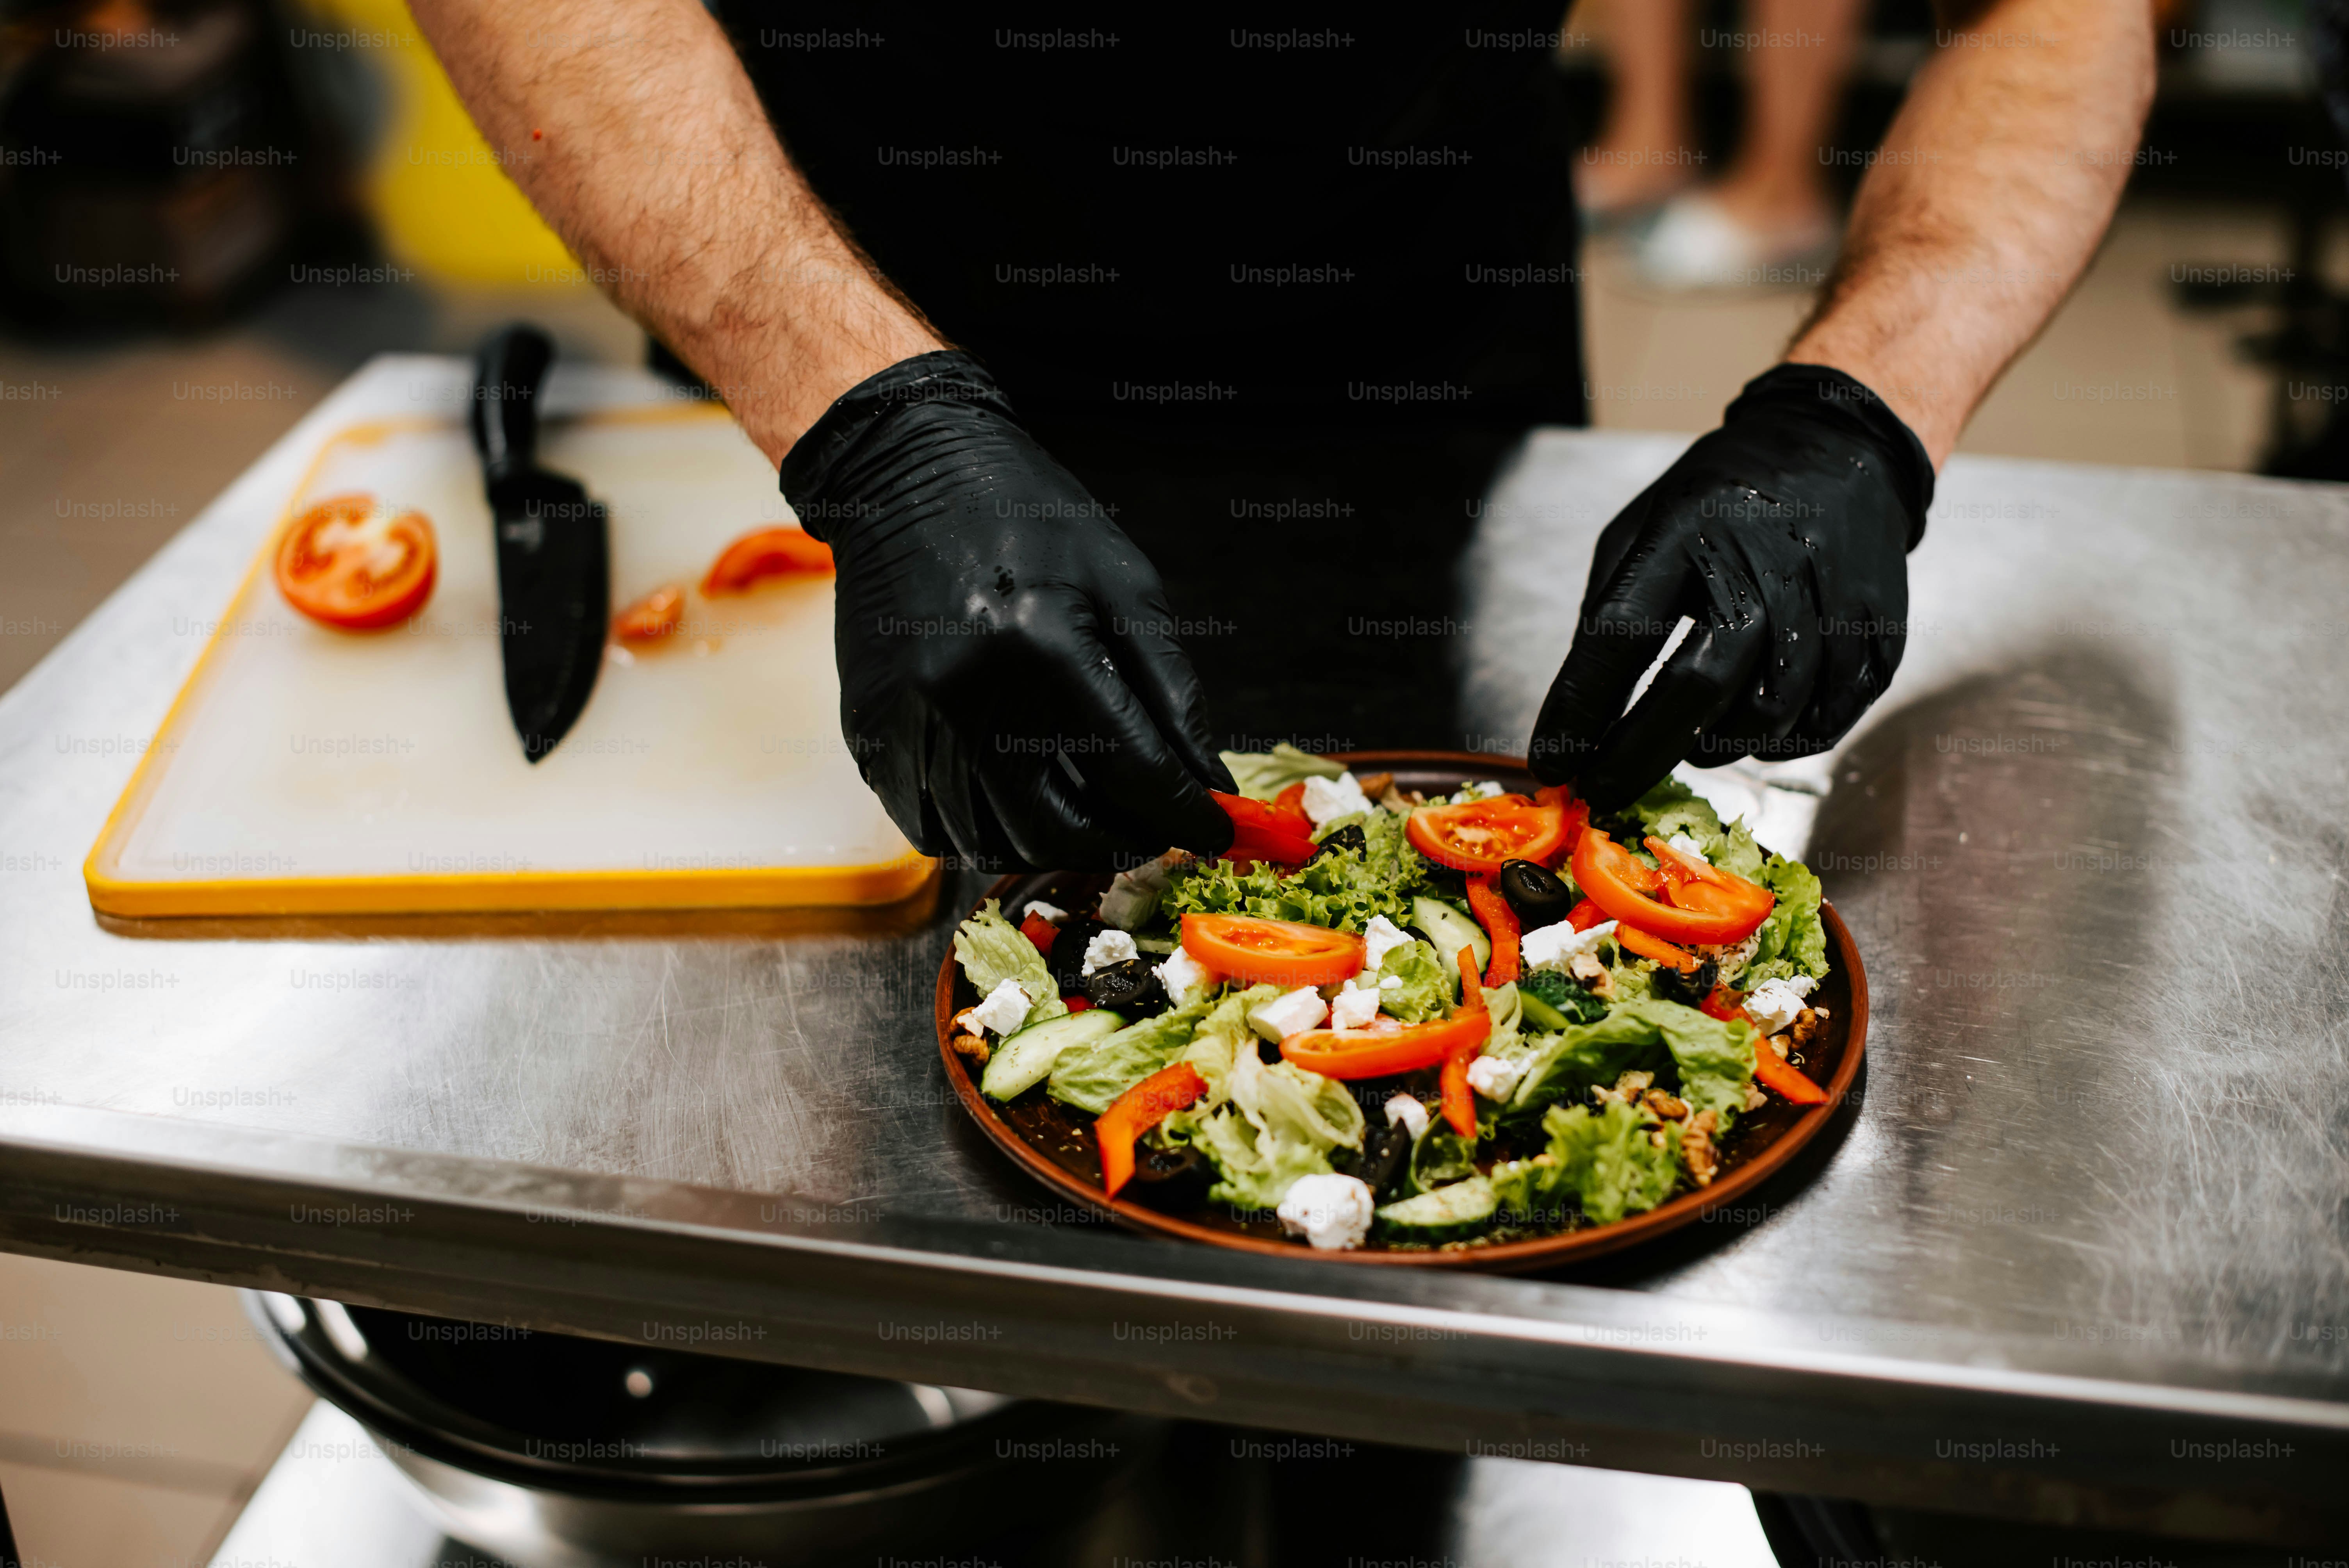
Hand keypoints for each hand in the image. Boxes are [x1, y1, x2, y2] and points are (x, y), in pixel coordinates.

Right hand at [781, 351, 1234, 869]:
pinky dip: (982, 835)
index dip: (1181, 814)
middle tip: (1149, 830)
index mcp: (1042, 646)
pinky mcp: (869, 732)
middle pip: (1055, 828)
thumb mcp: (1124, 583)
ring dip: (1051, 847)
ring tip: (1090, 822)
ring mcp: (907, 720)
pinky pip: (926, 826)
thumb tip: (1208, 782)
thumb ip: (1170, 689)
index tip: (1210, 831)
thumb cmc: (1024, 518)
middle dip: (1118, 843)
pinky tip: (1018, 810)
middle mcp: (966, 695)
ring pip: (989, 841)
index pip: (1129, 770)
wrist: (905, 474)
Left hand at [1529, 364, 1933, 809]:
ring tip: (1690, 741)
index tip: (1552, 760)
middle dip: (1639, 754)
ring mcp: (1832, 601)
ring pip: (1768, 717)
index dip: (1582, 706)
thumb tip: (1580, 711)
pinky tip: (1754, 731)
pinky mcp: (1877, 633)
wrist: (1841, 449)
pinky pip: (1826, 722)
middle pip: (1700, 688)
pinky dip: (1781, 742)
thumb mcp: (1646, 526)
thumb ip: (1610, 608)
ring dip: (1716, 747)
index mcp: (1692, 529)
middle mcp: (1767, 565)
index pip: (1623, 632)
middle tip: (1603, 788)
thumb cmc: (1725, 501)